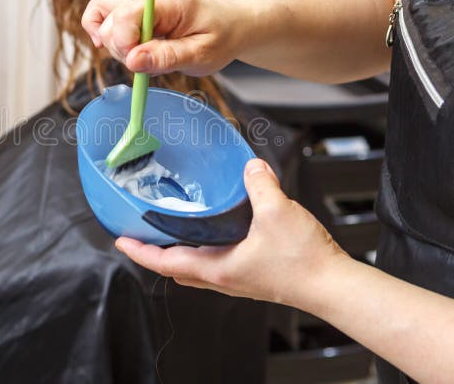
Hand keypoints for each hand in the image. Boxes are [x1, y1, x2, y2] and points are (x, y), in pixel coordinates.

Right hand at [81, 0, 241, 75]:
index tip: (142, 63)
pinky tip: (117, 50)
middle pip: (110, 24)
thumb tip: (132, 61)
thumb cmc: (219, 37)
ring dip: (118, 48)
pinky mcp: (131, 9)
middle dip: (124, 51)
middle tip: (152, 62)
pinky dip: (103, 35)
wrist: (228, 25)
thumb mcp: (200, 54)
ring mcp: (135, 0)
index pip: (124, 17)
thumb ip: (166, 57)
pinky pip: (102, 16)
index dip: (125, 45)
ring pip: (103, 23)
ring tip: (147, 57)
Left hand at [115, 158, 348, 306]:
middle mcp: (222, 279)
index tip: (120, 240)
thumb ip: (259, 185)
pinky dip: (205, 248)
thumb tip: (249, 166)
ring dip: (179, 250)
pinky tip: (217, 229)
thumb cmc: (303, 262)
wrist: (333, 285)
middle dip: (155, 252)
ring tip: (173, 227)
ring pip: (196, 267)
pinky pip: (217, 263)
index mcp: (216, 268)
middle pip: (176, 268)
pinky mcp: (252, 275)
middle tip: (143, 232)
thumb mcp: (277, 212)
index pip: (164, 262)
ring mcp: (237, 279)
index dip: (139, 251)